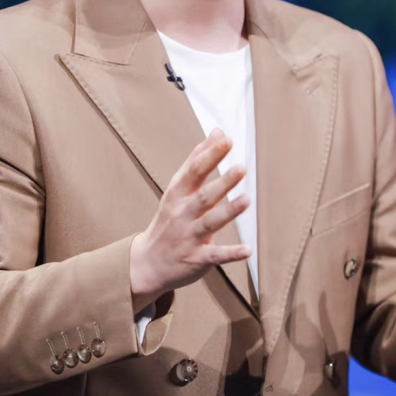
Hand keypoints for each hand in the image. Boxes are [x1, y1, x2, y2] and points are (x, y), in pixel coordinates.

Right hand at [129, 128, 250, 312]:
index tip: (226, 140)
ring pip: (210, 223)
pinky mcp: (196, 259)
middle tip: (242, 168)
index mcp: (177, 194)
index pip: (194, 171)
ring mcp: (188, 237)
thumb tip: (218, 132)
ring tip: (247, 200)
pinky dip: (231, 253)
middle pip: (204, 196)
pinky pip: (215, 255)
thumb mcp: (177, 188)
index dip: (210, 155)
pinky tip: (248, 250)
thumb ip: (198, 160)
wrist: (147, 263)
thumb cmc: (169, 219)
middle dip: (222, 182)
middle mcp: (182, 214)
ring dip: (228, 212)